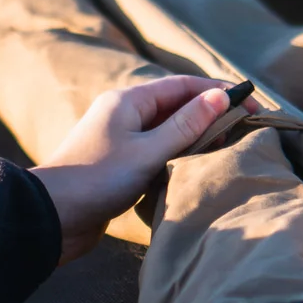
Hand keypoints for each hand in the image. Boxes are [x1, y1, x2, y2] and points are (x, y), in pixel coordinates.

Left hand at [31, 75, 242, 263]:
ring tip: (229, 149)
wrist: (51, 217)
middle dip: (212, 115)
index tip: (252, 105)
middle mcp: (124, 115)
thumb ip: (185, 125)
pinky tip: (197, 170)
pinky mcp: (119, 166)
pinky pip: (157, 154)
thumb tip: (220, 97)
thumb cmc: (96, 179)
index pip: (184, 86)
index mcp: (128, 100)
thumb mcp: (147, 151)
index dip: (219, 92)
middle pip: (177, 107)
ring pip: (168, 132)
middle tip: (247, 129)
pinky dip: (179, 158)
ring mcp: (121, 141)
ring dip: (197, 138)